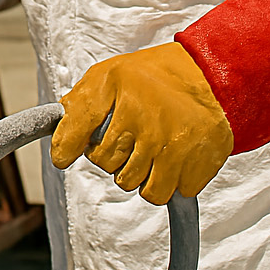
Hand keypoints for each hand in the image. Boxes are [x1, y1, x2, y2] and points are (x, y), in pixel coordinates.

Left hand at [49, 42, 231, 204]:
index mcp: (126, 104)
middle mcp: (150, 131)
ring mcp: (174, 153)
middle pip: (109, 168)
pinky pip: (169, 194)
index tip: (63, 156)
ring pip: (138, 188)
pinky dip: (168, 180)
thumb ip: (81, 105)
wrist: (210, 79)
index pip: (84, 141)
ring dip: (140, 173)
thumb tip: (59, 142)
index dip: (67, 149)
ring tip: (149, 147)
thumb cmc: (153, 77)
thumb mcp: (109, 75)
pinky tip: (171, 156)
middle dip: (114, 155)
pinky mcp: (196, 170)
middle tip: (128, 134)